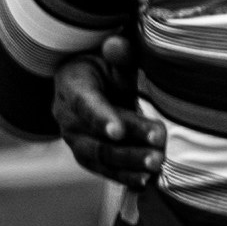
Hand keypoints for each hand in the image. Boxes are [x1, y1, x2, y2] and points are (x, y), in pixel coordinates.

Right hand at [50, 42, 163, 190]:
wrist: (85, 83)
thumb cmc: (102, 65)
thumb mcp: (109, 54)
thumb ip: (118, 52)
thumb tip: (116, 44)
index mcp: (71, 87)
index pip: (85, 104)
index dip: (101, 118)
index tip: (118, 132)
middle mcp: (67, 119)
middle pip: (96, 138)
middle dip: (128, 147)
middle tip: (159, 150)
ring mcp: (75, 140)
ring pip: (100, 158)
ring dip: (128, 165)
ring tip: (156, 165)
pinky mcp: (88, 156)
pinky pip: (104, 170)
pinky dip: (124, 177)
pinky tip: (145, 181)